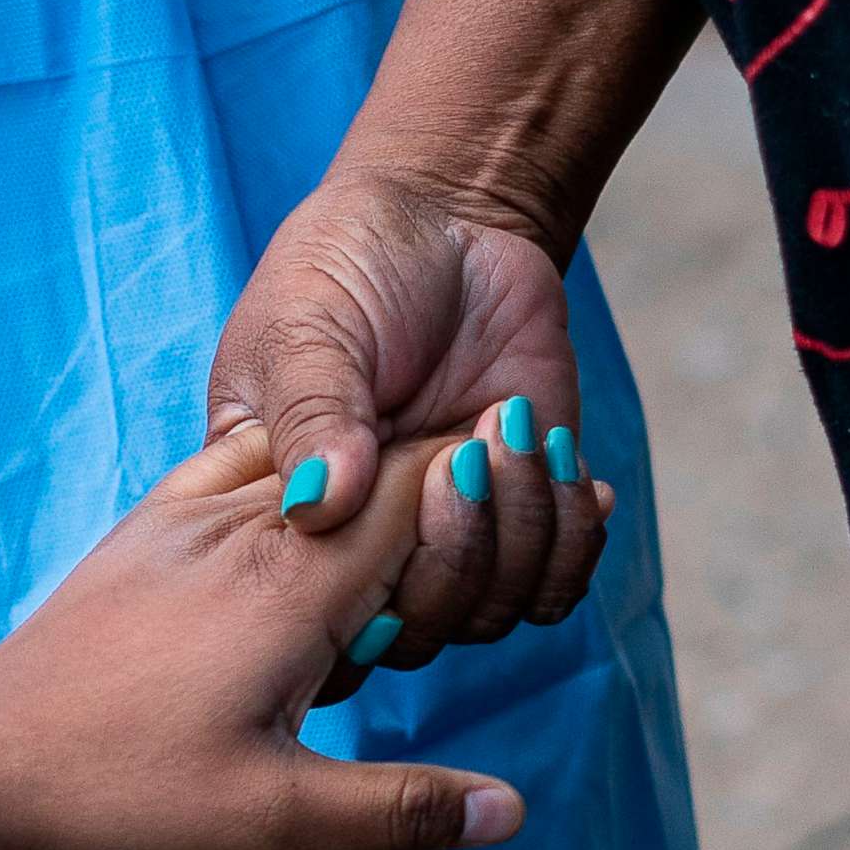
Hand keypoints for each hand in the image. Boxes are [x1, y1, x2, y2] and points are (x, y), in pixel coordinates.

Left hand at [0, 423, 529, 849]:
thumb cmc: (115, 793)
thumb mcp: (271, 824)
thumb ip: (399, 810)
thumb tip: (513, 811)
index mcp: (291, 590)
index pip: (423, 498)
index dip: (499, 484)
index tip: (566, 481)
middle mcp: (243, 532)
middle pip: (378, 468)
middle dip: (460, 474)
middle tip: (539, 478)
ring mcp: (183, 523)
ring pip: (310, 460)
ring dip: (379, 466)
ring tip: (442, 479)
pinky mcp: (141, 534)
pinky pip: (233, 463)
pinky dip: (295, 464)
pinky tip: (305, 489)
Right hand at [205, 167, 613, 666]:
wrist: (448, 219)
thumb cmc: (348, 263)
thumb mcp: (305, 324)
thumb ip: (312, 414)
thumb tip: (322, 508)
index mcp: (278, 504)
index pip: (301, 610)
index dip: (351, 592)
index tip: (388, 504)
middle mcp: (359, 539)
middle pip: (409, 630)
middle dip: (452, 548)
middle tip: (460, 451)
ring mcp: (440, 531)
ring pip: (487, 614)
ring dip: (518, 530)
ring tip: (508, 429)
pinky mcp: (518, 513)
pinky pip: (552, 584)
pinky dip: (571, 535)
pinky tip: (560, 461)